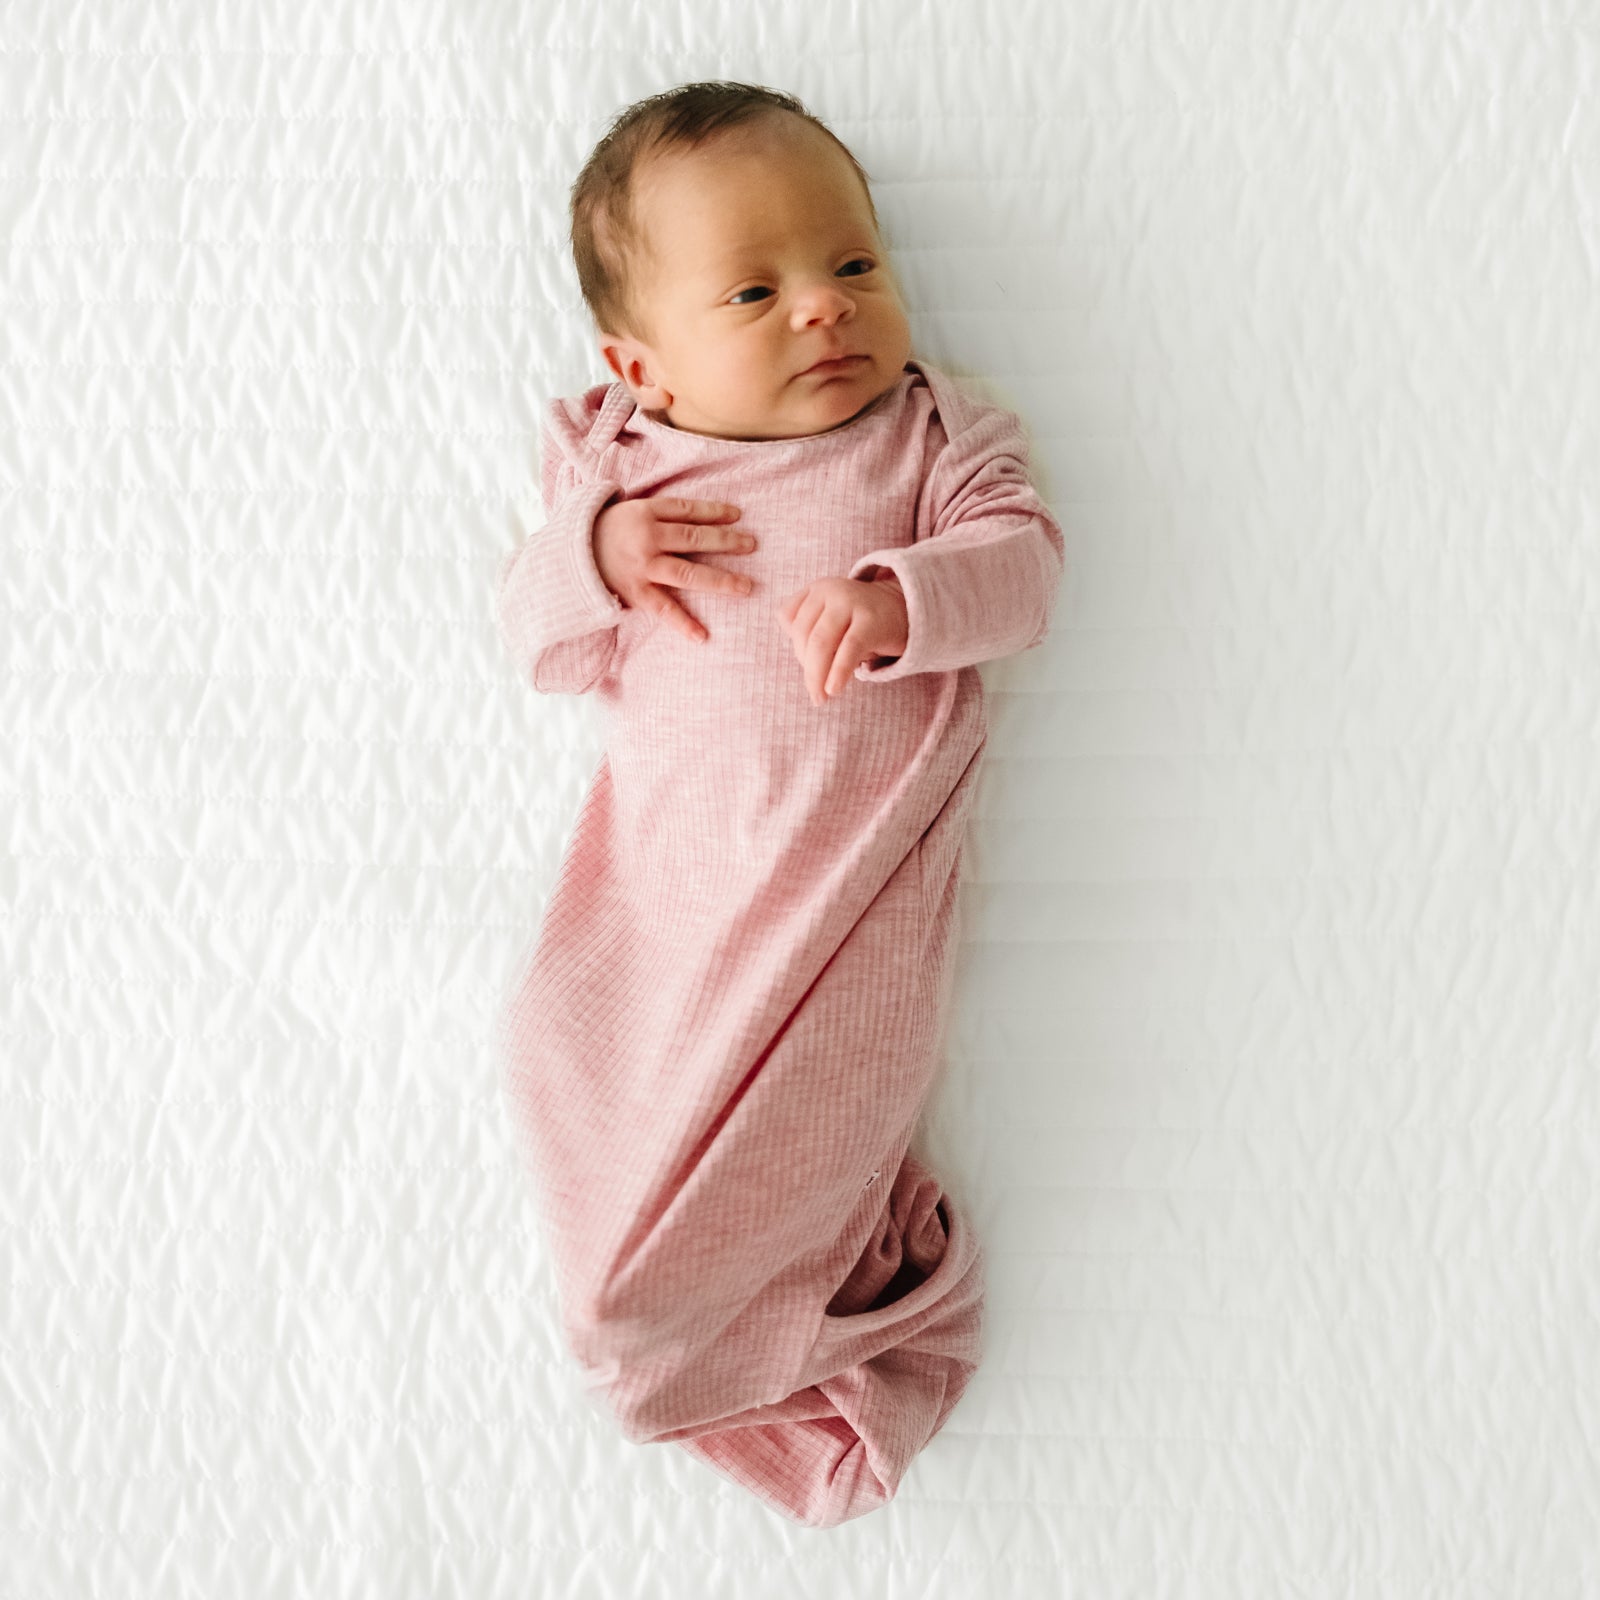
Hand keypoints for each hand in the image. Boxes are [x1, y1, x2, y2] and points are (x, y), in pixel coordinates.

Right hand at [591, 495, 757, 643]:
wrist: (568, 556)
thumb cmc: (605, 531)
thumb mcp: (630, 511)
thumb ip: (662, 514)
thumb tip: (702, 518)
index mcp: (645, 513)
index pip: (687, 510)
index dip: (714, 512)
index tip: (739, 515)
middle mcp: (647, 539)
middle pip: (694, 539)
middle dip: (726, 541)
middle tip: (752, 544)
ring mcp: (642, 568)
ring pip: (687, 574)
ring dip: (719, 580)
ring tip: (746, 587)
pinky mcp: (635, 593)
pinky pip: (664, 609)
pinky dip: (683, 623)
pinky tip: (703, 636)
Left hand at [777, 574, 908, 706]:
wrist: (906, 611)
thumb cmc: (860, 623)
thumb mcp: (831, 620)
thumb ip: (810, 636)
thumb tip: (805, 670)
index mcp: (816, 589)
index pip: (788, 618)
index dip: (795, 645)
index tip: (809, 665)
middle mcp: (831, 591)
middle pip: (803, 634)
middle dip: (807, 667)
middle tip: (814, 693)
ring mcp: (851, 602)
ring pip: (821, 643)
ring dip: (816, 675)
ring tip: (820, 698)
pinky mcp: (870, 621)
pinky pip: (848, 650)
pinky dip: (838, 672)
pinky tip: (834, 690)